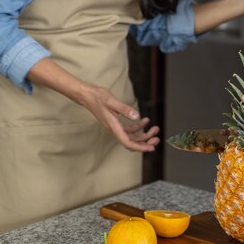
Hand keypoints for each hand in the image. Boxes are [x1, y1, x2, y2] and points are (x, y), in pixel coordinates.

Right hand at [26, 58, 159, 151]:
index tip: (152, 147)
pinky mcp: (116, 123)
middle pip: (132, 142)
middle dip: (146, 142)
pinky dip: (138, 127)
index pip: (128, 143)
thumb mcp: (111, 101)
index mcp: (113, 127)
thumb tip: (137, 116)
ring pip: (132, 137)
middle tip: (157, 138)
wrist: (86, 95)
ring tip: (154, 129)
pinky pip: (129, 130)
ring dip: (144, 134)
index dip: (141, 147)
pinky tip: (145, 120)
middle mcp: (114, 130)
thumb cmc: (97, 97)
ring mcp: (115, 127)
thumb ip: (124, 109)